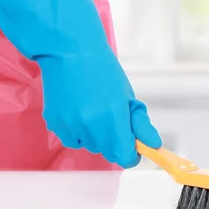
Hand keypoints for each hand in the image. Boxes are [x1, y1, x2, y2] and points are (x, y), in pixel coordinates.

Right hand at [0, 0, 161, 166]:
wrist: (69, 52)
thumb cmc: (102, 69)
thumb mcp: (128, 95)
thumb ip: (140, 123)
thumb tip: (153, 144)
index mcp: (112, 117)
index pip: (124, 156)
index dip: (131, 153)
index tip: (134, 146)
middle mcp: (90, 126)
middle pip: (107, 152)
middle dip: (114, 141)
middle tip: (113, 117)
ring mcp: (70, 126)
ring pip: (89, 146)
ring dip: (96, 136)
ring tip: (95, 109)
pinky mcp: (55, 124)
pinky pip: (72, 139)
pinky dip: (78, 132)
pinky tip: (80, 111)